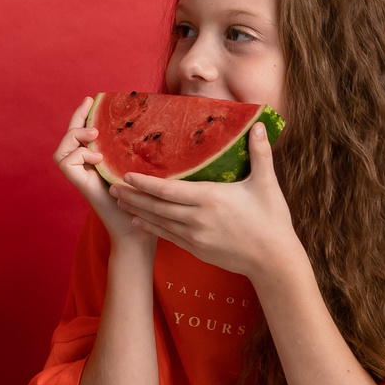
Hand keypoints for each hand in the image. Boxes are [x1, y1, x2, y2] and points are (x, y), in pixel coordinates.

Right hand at [54, 96, 147, 252]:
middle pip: (68, 139)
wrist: (138, 232)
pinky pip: (65, 163)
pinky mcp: (82, 186)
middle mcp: (86, 170)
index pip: (83, 137)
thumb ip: (139, 153)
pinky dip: (77, 155)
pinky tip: (97, 157)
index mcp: (98, 164)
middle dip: (76, 118)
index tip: (92, 100)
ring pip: (61, 151)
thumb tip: (154, 126)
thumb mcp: (144, 171)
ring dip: (73, 137)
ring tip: (94, 135)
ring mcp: (82, 178)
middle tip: (88, 103)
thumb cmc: (146, 204)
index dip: (83, 117)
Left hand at [106, 124, 305, 281]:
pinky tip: (138, 221)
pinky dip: (150, 228)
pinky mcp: (196, 249)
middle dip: (132, 196)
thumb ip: (261, 154)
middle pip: (156, 206)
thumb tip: (260, 124)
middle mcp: (197, 218)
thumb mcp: (267, 184)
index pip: (168, 190)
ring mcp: (194, 236)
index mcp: (210, 199)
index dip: (145, 183)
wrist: (273, 260)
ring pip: (158, 222)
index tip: (126, 175)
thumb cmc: (272, 220)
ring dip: (136, 210)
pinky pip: (167, 237)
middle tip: (110, 188)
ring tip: (118, 202)